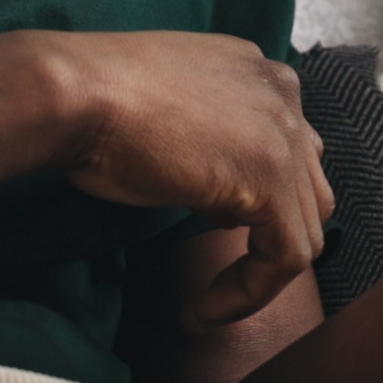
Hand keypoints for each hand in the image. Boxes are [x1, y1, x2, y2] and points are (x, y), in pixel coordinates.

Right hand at [39, 31, 332, 329]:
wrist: (76, 93)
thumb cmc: (96, 103)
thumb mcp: (171, 118)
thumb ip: (213, 149)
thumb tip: (226, 206)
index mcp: (259, 72)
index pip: (287, 147)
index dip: (257, 194)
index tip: (211, 227)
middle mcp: (283, 94)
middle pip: (306, 185)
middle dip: (270, 231)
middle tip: (221, 269)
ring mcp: (283, 134)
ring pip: (305, 225)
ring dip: (262, 271)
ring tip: (212, 300)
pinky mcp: (270, 179)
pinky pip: (287, 256)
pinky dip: (251, 292)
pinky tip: (205, 309)